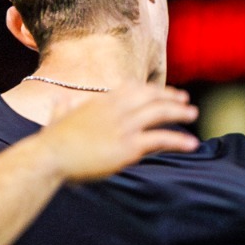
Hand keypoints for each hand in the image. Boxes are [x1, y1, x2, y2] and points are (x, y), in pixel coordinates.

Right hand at [36, 83, 199, 180]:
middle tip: (184, 99)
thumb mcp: (57, 118)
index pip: (132, 88)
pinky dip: (179, 140)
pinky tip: (192, 144)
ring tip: (193, 114)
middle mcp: (115, 108)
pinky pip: (161, 139)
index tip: (161, 92)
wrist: (50, 156)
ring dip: (179, 111)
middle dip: (169, 96)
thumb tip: (59, 99)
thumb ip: (62, 107)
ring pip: (160, 112)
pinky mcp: (129, 146)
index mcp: (101, 101)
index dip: (150, 89)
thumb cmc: (52, 142)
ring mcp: (124, 126)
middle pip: (150, 96)